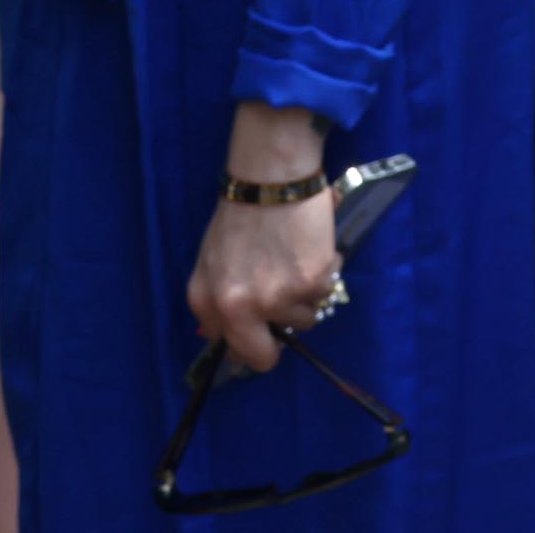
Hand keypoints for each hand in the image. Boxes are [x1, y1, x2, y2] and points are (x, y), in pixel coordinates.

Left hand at [185, 104, 337, 374]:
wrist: (271, 177)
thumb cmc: (241, 214)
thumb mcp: (213, 262)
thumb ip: (219, 301)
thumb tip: (235, 335)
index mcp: (209, 302)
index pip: (231, 351)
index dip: (249, 342)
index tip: (260, 332)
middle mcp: (239, 308)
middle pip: (263, 357)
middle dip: (276, 345)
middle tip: (285, 316)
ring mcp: (277, 298)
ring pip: (302, 320)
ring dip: (303, 297)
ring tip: (296, 260)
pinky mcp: (311, 283)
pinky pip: (324, 293)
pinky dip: (323, 274)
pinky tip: (311, 248)